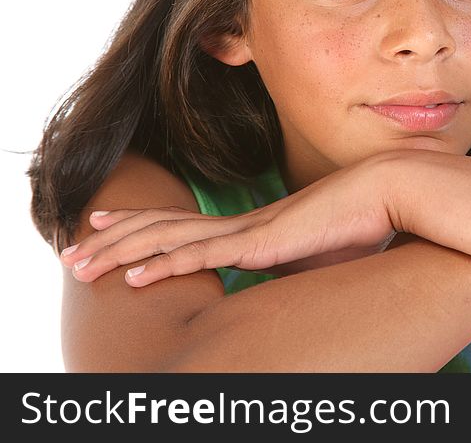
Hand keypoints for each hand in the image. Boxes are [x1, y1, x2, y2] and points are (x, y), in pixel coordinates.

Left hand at [60, 153, 401, 286]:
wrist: (390, 190)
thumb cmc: (364, 223)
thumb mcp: (324, 257)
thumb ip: (296, 271)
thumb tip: (286, 288)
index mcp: (253, 228)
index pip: (185, 228)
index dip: (144, 230)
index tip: (110, 231)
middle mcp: (241, 225)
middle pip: (164, 230)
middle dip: (114, 240)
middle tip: (73, 248)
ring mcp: (248, 231)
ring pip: (168, 241)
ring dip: (120, 253)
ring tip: (79, 262)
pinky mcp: (262, 242)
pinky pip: (202, 255)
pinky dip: (162, 266)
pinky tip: (131, 277)